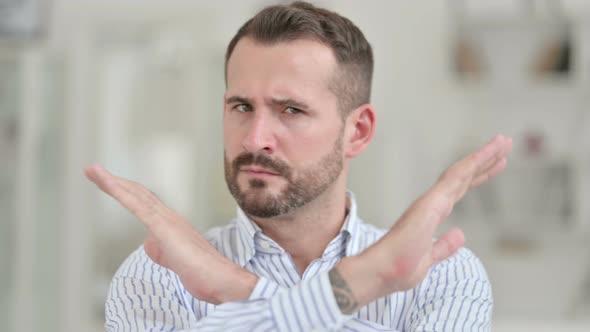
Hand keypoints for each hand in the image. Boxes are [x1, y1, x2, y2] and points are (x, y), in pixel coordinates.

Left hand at [85, 165, 257, 303]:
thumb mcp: (174, 261)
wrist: (221, 279)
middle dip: (114, 181)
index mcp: (171, 224)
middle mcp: (169, 216)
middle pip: (137, 193)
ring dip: (112, 182)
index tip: (109, 184)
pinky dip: (121, 192)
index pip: (144, 203)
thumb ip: (160, 250)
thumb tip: (148, 243)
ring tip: (93, 171)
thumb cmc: (203, 273)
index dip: (126, 192)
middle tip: (93, 171)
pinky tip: (109, 184)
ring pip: (135, 195)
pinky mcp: (163, 226)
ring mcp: (166, 219)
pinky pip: (138, 206)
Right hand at [332, 135, 512, 312]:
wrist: (383, 271)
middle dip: (486, 161)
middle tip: (504, 144)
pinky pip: (457, 176)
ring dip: (484, 156)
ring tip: (503, 141)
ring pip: (463, 172)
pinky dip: (473, 162)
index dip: (479, 176)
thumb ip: (445, 246)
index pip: (460, 190)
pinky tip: (488, 152)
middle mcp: (433, 203)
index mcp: (433, 214)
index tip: (498, 165)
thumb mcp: (429, 258)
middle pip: (465, 177)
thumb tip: (460, 234)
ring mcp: (433, 200)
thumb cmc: (398, 268)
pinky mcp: (433, 201)